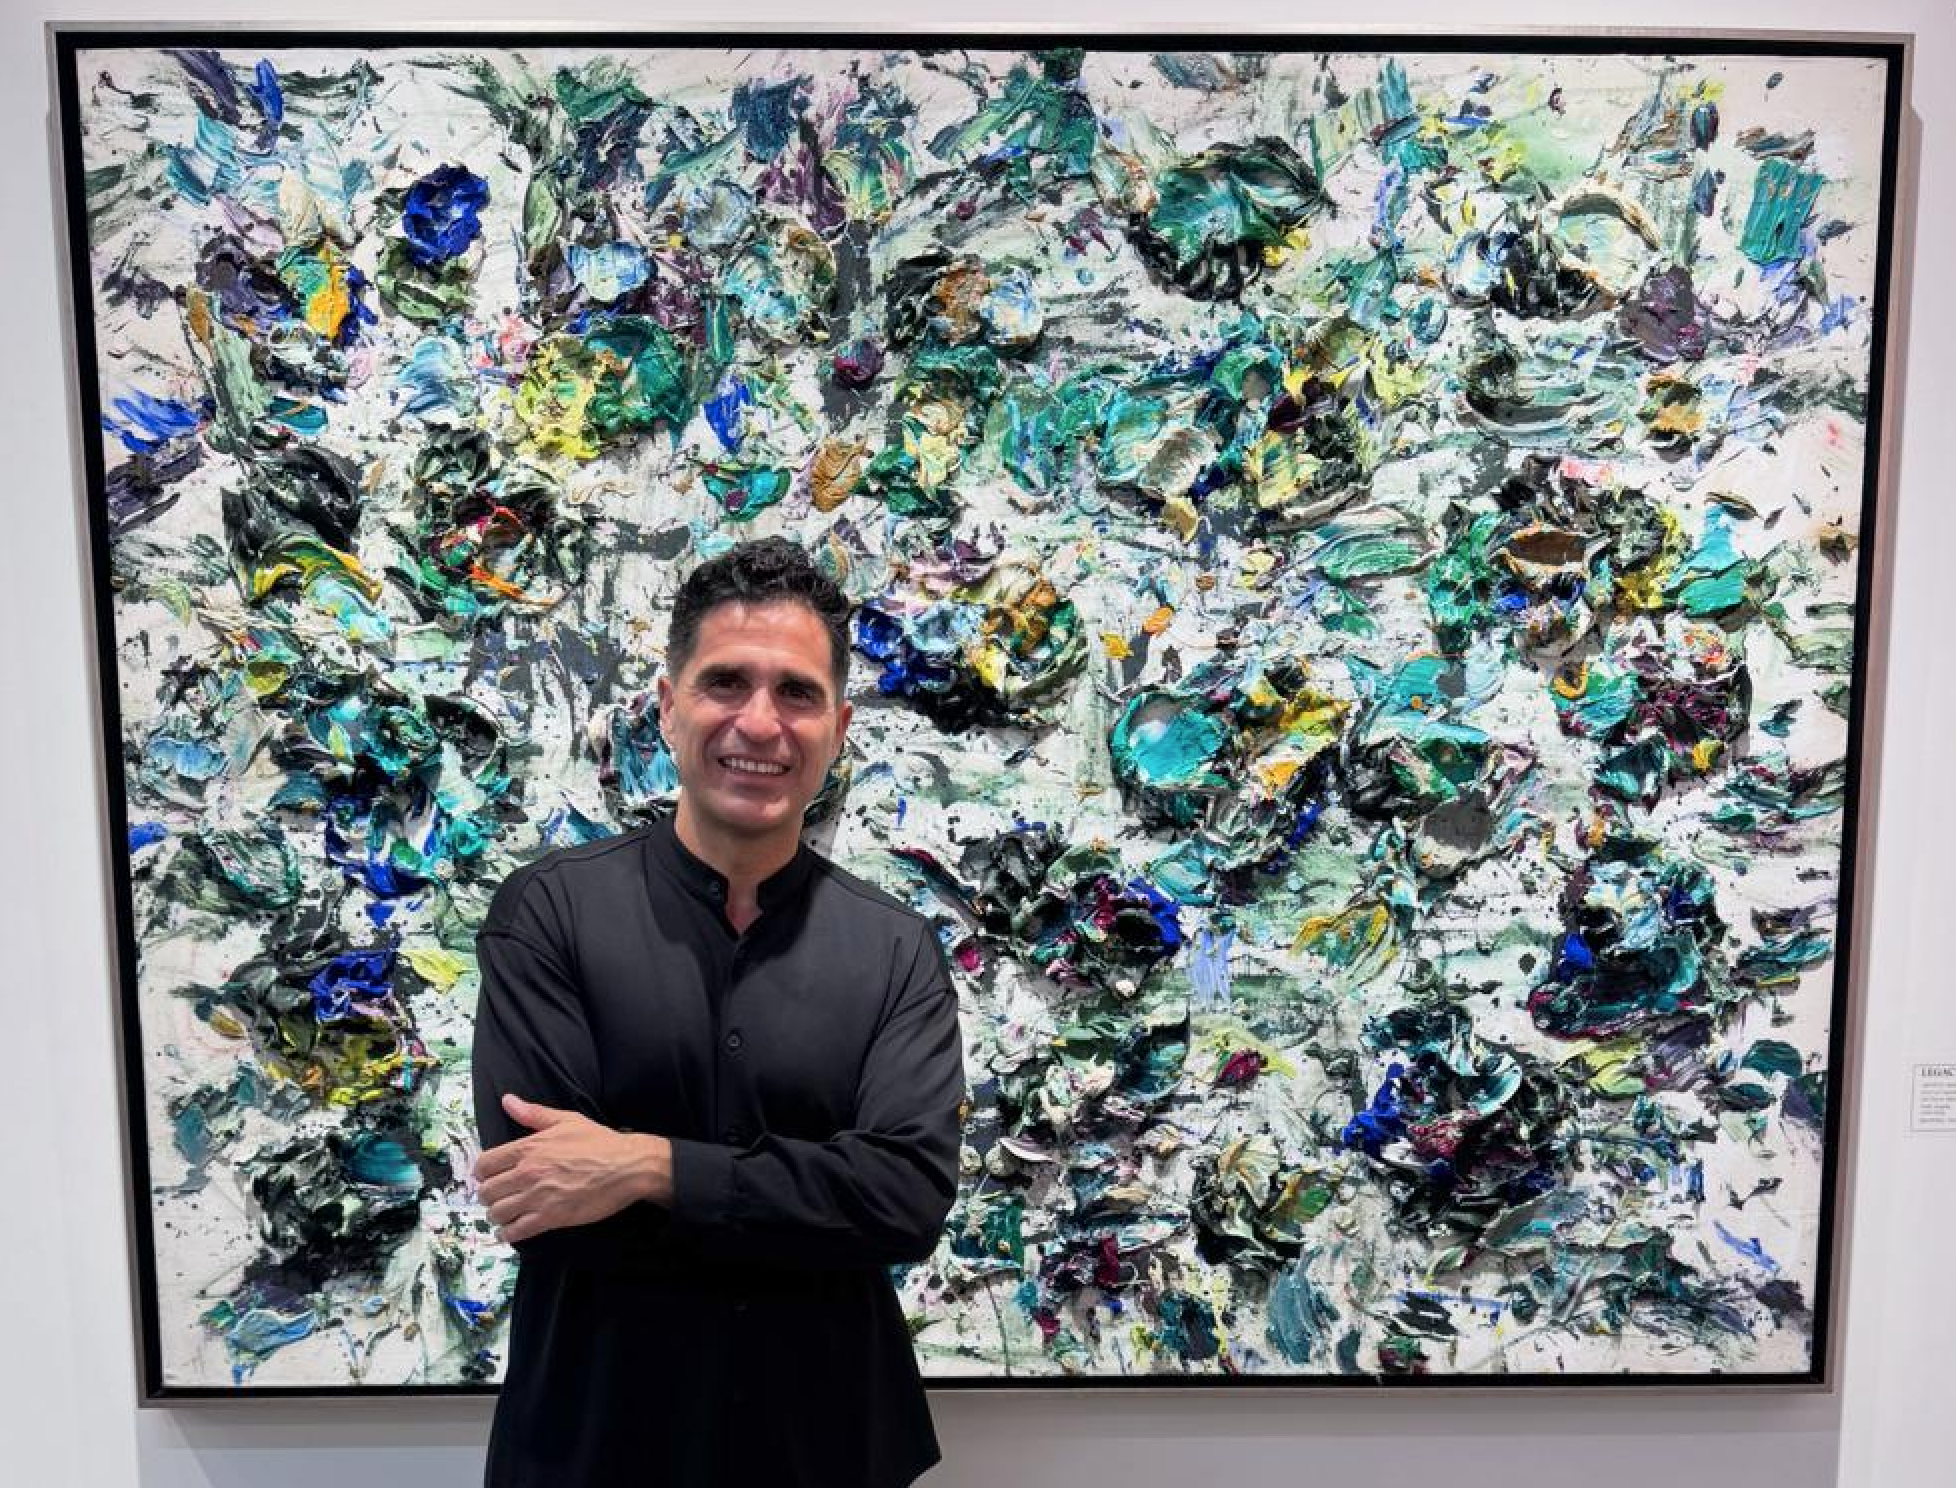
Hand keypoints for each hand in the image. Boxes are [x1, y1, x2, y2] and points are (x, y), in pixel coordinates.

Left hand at [474, 1094, 673, 1243]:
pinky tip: (510, 1231)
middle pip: (486, 1192)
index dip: (482, 1173)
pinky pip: (515, 1232)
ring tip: (504, 1214)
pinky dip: (508, 1234)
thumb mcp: (566, 1120)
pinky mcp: (550, 1218)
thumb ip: (533, 1113)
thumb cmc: (599, 1142)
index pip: (484, 1165)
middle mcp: (527, 1173)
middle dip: (489, 1196)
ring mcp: (538, 1197)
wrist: (627, 1167)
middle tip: (498, 1197)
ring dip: (497, 1215)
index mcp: (528, 1148)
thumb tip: (507, 1100)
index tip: (489, 1177)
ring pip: (497, 1213)